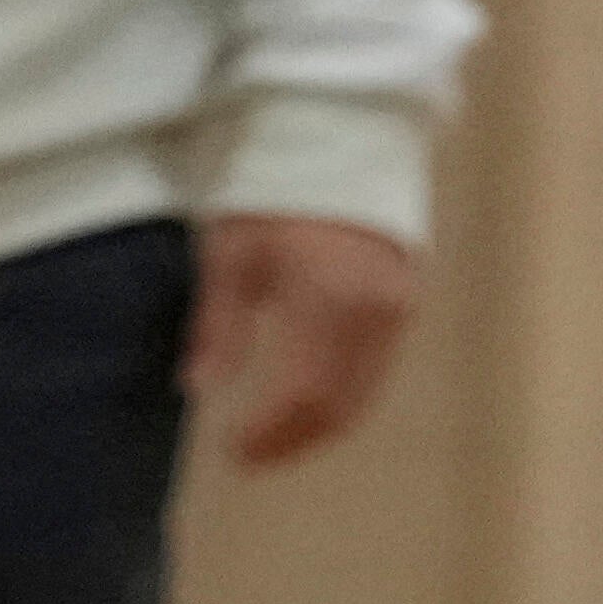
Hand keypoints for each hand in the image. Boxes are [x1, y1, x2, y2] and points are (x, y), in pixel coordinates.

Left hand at [190, 213, 419, 465]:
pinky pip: (374, 372)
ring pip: (362, 395)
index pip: (302, 393)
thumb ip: (218, 327)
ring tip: (270, 444)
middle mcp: (374, 311)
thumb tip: (198, 389)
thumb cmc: (272, 194)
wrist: (339, 144)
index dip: (268, 433)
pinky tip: (302, 408)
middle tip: (248, 459)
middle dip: (293, 441)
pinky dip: (339, 400)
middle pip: (338, 405)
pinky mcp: (404, 304)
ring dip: (317, 428)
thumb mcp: (232, 256)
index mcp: (328, 298)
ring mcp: (396, 309)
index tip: (232, 453)